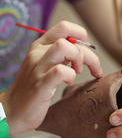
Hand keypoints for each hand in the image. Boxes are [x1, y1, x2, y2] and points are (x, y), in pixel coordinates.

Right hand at [1, 21, 101, 136]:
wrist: (13, 110)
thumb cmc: (35, 87)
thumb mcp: (47, 64)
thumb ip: (62, 54)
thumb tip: (85, 48)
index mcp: (40, 45)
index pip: (64, 27)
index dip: (81, 35)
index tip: (87, 51)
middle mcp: (38, 52)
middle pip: (69, 37)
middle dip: (88, 53)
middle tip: (93, 69)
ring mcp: (38, 68)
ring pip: (63, 47)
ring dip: (79, 58)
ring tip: (78, 72)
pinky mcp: (40, 85)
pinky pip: (60, 71)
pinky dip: (70, 75)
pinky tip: (68, 82)